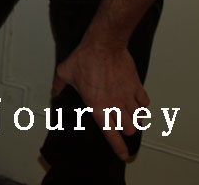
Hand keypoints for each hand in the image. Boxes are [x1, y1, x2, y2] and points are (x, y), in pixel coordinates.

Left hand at [52, 41, 147, 160]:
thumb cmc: (86, 58)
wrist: (104, 44)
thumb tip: (53, 92)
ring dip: (136, 120)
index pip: (111, 134)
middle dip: (127, 131)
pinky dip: (143, 105)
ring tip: (131, 118)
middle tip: (123, 128)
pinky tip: (137, 103)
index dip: (118, 147)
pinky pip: (145, 102)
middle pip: (129, 129)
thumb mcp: (65, 72)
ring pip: (139, 118)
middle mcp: (115, 105)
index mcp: (98, 106)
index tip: (124, 154)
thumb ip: (58, 85)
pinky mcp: (136, 85)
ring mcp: (127, 95)